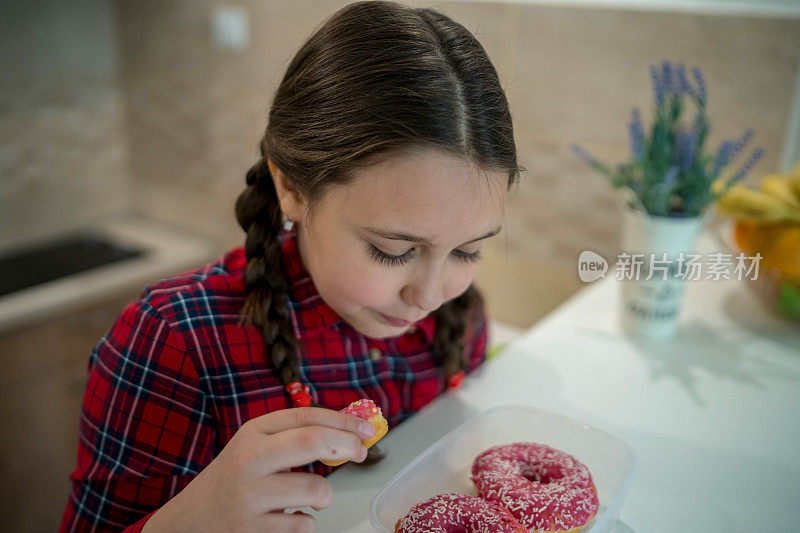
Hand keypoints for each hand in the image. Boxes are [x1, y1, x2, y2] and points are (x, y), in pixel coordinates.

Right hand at [143, 407, 375, 531]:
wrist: (189, 521)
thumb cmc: (234, 479)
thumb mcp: (255, 446)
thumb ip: (293, 436)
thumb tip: (349, 432)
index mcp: (253, 433)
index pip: (305, 416)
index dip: (342, 421)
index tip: (367, 429)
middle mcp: (249, 459)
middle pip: (311, 441)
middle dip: (346, 444)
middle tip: (361, 453)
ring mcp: (249, 496)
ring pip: (315, 490)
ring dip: (325, 495)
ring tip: (312, 498)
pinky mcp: (252, 530)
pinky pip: (303, 526)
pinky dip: (306, 523)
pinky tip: (288, 519)